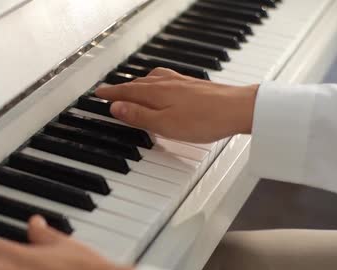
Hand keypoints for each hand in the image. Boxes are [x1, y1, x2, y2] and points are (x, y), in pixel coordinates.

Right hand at [95, 68, 258, 142]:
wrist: (238, 109)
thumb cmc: (204, 119)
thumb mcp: (164, 124)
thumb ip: (139, 115)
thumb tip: (116, 107)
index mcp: (155, 93)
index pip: (126, 92)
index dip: (111, 94)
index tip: (98, 94)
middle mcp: (166, 84)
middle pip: (137, 84)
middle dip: (121, 89)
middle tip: (109, 92)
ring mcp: (180, 83)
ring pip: (151, 80)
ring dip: (137, 84)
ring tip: (131, 88)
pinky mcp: (192, 85)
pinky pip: (165, 80)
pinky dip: (153, 82)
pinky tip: (161, 86)